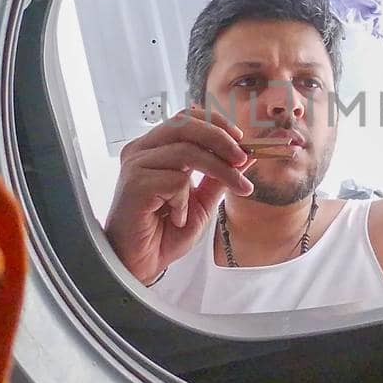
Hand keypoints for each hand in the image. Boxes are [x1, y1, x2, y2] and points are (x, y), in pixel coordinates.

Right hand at [104, 105, 254, 284]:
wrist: (141, 263)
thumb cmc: (164, 233)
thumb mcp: (202, 201)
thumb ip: (221, 177)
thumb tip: (248, 156)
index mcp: (155, 148)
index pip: (186, 118)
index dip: (216, 123)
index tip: (242, 139)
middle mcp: (142, 150)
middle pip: (185, 124)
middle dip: (222, 139)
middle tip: (244, 159)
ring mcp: (136, 165)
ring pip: (186, 151)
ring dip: (220, 170)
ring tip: (237, 188)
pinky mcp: (135, 183)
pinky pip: (175, 181)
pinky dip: (185, 200)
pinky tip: (177, 217)